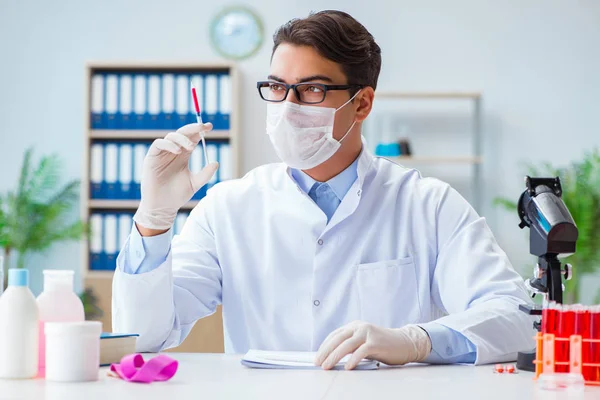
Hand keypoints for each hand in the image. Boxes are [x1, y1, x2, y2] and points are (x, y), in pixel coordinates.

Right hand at [133, 123, 217, 230]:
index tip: (210, 127)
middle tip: (203, 127)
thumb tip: (216, 163)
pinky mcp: (151, 158)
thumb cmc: (177, 196)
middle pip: (182, 133)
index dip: (200, 131)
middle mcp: (173, 152)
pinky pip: (158, 144)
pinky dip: (169, 144)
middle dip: (193, 128)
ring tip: (191, 147)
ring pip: (171, 136)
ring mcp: (162, 154)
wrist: (162, 207)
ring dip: (182, 138)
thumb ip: (205, 174)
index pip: (192, 138)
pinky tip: (178, 151)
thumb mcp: (195, 183)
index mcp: (183, 155)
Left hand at [314, 321, 431, 369]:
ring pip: (346, 345)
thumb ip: (351, 346)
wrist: (404, 343)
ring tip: (327, 367)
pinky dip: (353, 359)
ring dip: (334, 357)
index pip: (334, 335)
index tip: (317, 357)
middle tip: (318, 363)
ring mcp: (368, 333)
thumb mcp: (363, 342)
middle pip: (338, 339)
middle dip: (326, 352)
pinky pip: (361, 351)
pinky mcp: (376, 342)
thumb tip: (332, 357)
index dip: (324, 346)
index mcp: (355, 326)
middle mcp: (360, 327)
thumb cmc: (382, 345)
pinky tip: (347, 367)